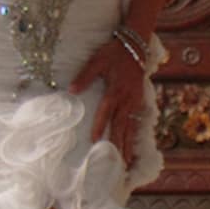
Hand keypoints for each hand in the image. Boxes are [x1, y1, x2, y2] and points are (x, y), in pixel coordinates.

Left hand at [71, 35, 148, 164]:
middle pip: (121, 125)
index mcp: (114, 91)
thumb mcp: (96, 61)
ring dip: (128, 144)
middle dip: (119, 144)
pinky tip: (132, 144)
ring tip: (127, 161)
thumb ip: (84, 76)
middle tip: (117, 163)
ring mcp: (134, 100)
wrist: (135, 45)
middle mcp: (126, 99)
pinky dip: (135, 134)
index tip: (95, 141)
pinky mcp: (139, 99)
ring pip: (131, 126)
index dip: (100, 126)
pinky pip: (137, 120)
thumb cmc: (113, 52)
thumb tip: (71, 90)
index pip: (106, 112)